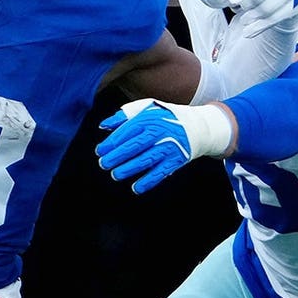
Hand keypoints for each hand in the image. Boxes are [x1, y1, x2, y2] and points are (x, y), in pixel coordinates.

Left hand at [96, 99, 232, 193]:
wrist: (197, 127)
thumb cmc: (165, 117)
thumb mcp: (147, 109)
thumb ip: (125, 116)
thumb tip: (103, 126)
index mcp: (150, 118)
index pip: (127, 131)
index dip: (112, 142)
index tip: (100, 151)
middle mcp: (160, 132)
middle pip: (135, 146)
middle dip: (117, 156)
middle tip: (104, 164)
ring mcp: (169, 147)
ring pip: (146, 160)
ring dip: (129, 169)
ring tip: (115, 174)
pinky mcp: (176, 160)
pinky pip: (160, 172)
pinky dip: (148, 181)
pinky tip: (136, 188)